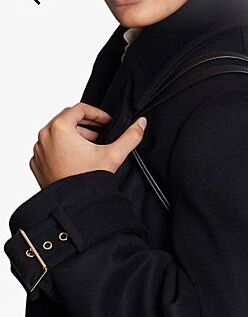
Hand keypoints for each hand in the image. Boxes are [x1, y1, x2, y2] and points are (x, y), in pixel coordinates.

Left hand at [30, 103, 146, 187]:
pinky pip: (48, 149)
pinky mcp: (37, 164)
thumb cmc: (89, 182)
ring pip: (56, 134)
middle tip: (98, 135)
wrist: (75, 207)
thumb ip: (130, 136)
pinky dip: (60, 150)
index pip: (79, 109)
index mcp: (60, 128)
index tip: (106, 122)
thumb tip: (141, 123)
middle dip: (84, 125)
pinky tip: (74, 159)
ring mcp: (38, 151)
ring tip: (88, 148)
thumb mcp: (113, 155)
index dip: (96, 113)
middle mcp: (44, 136)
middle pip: (66, 120)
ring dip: (72, 136)